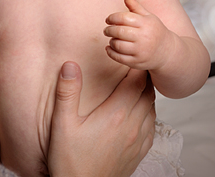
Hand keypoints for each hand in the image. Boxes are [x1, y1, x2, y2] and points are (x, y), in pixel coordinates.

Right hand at [48, 62, 155, 176]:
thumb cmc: (70, 159)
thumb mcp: (62, 123)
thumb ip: (67, 92)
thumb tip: (69, 65)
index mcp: (116, 114)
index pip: (136, 82)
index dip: (137, 66)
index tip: (132, 54)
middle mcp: (133, 126)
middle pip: (148, 92)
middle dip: (144, 76)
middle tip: (136, 63)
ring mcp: (139, 140)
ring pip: (152, 108)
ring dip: (147, 93)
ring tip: (138, 82)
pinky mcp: (139, 152)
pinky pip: (152, 126)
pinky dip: (149, 112)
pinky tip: (139, 110)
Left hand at [104, 0, 176, 70]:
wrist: (168, 52)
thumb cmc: (155, 31)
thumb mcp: (148, 17)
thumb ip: (136, 6)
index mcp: (146, 24)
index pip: (124, 18)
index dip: (112, 18)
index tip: (108, 20)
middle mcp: (144, 38)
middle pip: (119, 32)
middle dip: (109, 30)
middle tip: (106, 30)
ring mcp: (140, 51)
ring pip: (117, 45)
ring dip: (111, 41)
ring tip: (112, 39)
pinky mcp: (137, 62)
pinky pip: (118, 58)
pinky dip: (110, 52)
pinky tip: (109, 48)